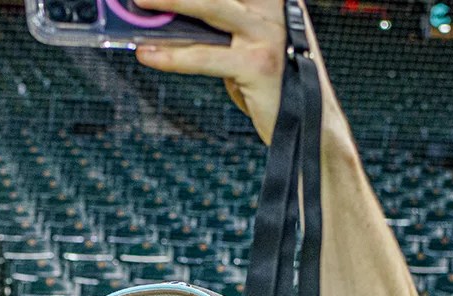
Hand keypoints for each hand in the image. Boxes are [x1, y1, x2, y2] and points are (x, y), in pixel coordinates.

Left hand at [132, 0, 323, 144]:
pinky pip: (205, 57)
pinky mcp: (258, 63)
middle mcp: (275, 9)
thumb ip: (218, 34)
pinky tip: (147, 54)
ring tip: (140, 4)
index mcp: (274, 0)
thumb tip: (172, 25)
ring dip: (172, 2)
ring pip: (212, 8)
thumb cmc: (273, 87)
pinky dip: (172, 55)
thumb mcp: (246, 50)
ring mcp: (268, 34)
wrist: (311, 126)